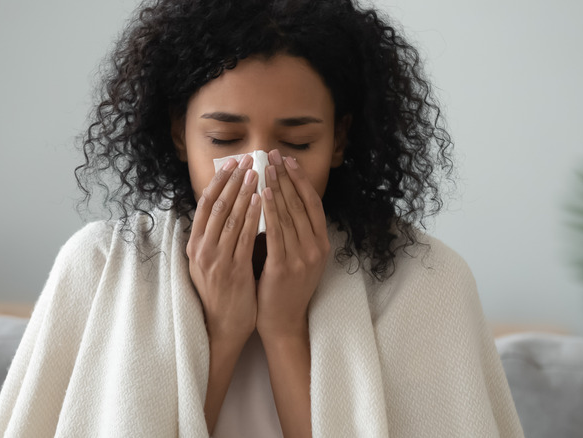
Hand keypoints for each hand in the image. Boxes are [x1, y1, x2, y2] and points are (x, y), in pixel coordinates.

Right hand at [187, 155, 261, 345]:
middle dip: (233, 180)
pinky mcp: (232, 270)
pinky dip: (253, 216)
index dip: (218, 181)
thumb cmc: (221, 294)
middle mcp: (201, 249)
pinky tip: (262, 201)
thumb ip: (215, 238)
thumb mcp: (209, 263)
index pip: (205, 204)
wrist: (221, 327)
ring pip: (230, 217)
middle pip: (216, 205)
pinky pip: (243, 237)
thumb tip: (227, 208)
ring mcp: (215, 260)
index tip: (231, 163)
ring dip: (244, 192)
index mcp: (194, 245)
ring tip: (257, 173)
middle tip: (248, 160)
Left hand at [256, 149, 329, 339]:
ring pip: (289, 215)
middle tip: (272, 155)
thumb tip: (278, 197)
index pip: (312, 203)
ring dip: (276, 187)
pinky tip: (261, 195)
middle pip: (300, 204)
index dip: (300, 179)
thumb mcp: (297, 256)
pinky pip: (277, 233)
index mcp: (321, 243)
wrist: (283, 321)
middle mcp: (316, 248)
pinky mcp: (285, 267)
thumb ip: (292, 231)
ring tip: (265, 168)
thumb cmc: (284, 287)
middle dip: (285, 177)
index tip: (287, 160)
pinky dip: (269, 211)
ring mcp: (302, 258)